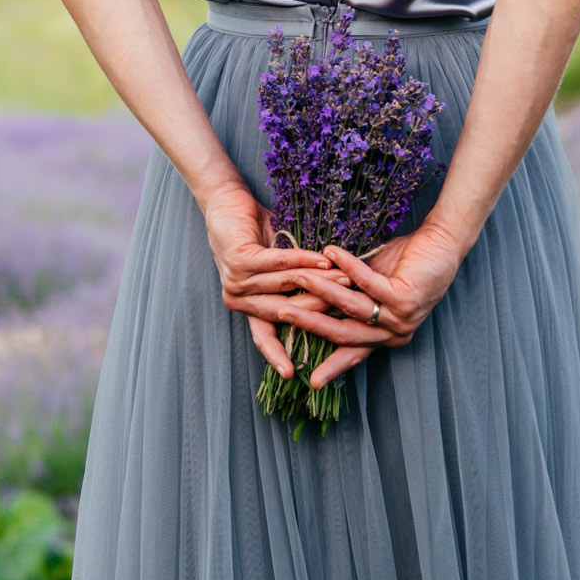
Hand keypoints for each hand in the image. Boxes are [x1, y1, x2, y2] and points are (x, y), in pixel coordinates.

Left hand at [202, 182, 349, 377]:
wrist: (225, 203)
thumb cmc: (254, 235)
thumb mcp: (276, 267)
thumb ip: (294, 288)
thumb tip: (331, 304)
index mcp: (245, 305)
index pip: (264, 337)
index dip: (280, 355)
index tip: (297, 376)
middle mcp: (238, 298)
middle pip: (288, 311)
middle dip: (322, 308)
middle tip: (354, 305)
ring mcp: (237, 280)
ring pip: (288, 287)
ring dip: (320, 282)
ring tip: (348, 279)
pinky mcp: (240, 260)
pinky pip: (280, 264)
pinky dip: (304, 261)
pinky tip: (324, 259)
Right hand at [295, 224, 470, 387]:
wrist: (441, 247)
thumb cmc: (405, 266)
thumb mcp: (372, 288)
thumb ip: (350, 299)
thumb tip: (313, 299)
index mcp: (386, 337)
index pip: (352, 353)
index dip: (332, 367)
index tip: (311, 381)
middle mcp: (394, 333)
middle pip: (344, 333)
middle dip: (310, 323)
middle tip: (282, 314)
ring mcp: (401, 317)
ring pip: (351, 307)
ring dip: (322, 291)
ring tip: (298, 277)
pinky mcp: (405, 297)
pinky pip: (367, 282)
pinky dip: (347, 267)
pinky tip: (330, 253)